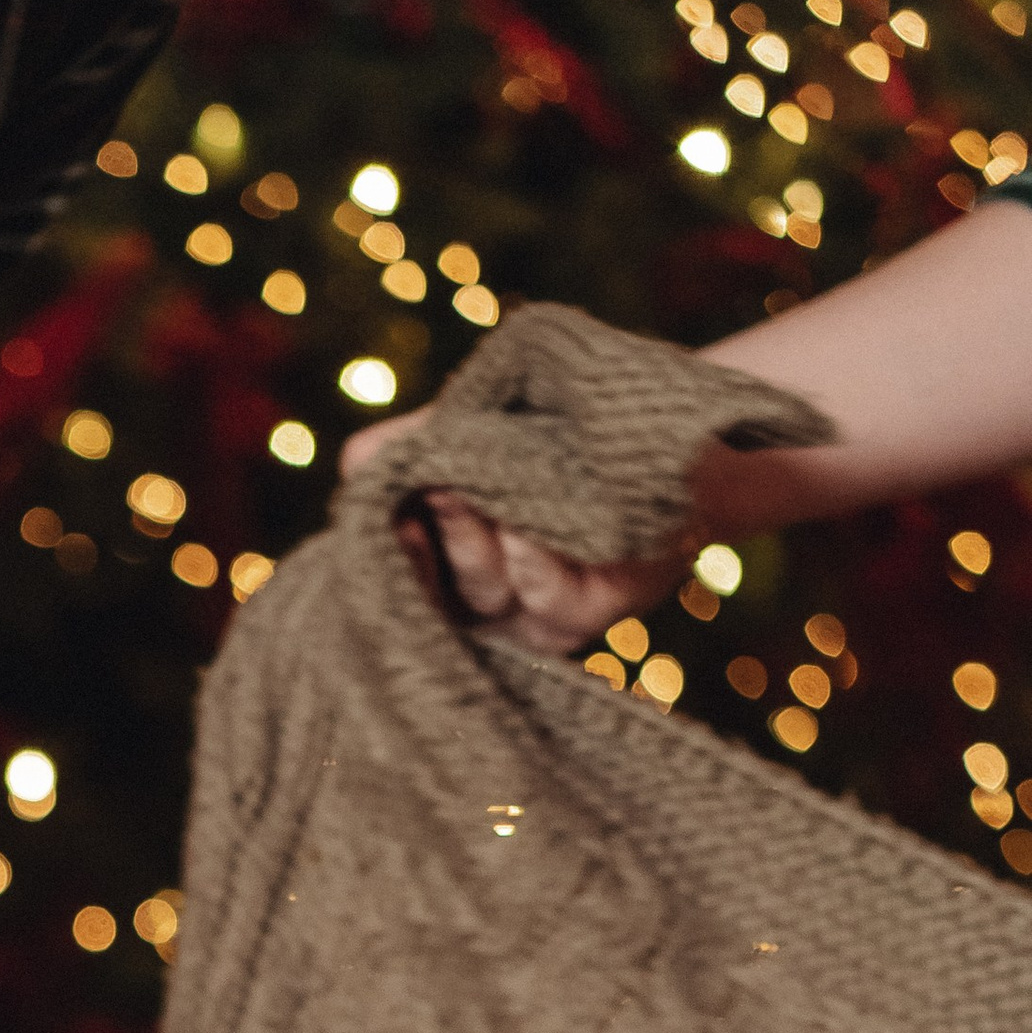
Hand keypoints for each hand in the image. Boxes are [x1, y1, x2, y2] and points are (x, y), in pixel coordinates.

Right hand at [340, 417, 684, 653]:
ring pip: (485, 601)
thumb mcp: (485, 418)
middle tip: (433, 496)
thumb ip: (419, 441)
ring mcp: (547, 614)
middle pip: (437, 602)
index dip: (391, 561)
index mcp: (464, 562)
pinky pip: (548, 606)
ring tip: (475, 493)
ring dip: (477, 548)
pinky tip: (534, 530)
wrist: (677, 420)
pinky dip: (535, 564)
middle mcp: (502, 601)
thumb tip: (353, 465)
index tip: (388, 522)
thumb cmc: (572, 420)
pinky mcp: (598, 613)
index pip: (408, 582)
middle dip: (431, 549)